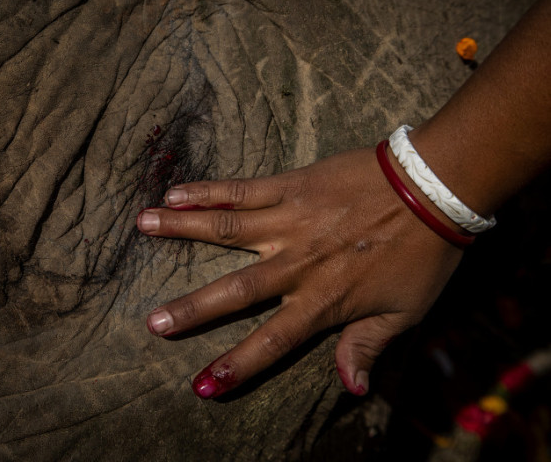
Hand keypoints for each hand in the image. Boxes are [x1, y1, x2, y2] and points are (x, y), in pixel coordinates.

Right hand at [136, 147, 462, 397]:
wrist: (433, 185)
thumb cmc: (422, 254)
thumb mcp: (404, 313)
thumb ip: (366, 347)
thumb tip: (349, 389)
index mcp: (322, 300)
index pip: (271, 341)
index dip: (236, 365)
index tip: (203, 385)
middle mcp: (296, 262)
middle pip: (235, 290)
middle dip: (192, 309)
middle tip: (152, 322)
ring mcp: (289, 220)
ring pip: (225, 228)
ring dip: (180, 230)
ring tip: (141, 226)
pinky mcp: (290, 185)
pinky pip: (242, 189)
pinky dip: (206, 191)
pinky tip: (175, 192)